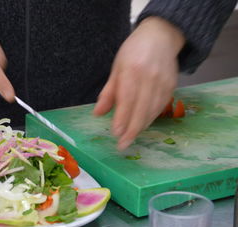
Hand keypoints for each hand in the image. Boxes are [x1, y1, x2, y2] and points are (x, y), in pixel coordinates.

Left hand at [93, 17, 184, 149]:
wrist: (161, 37)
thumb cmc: (133, 52)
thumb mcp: (116, 68)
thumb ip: (108, 92)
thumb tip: (97, 114)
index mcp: (132, 70)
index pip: (127, 99)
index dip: (122, 118)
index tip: (116, 134)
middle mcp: (150, 78)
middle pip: (141, 109)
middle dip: (132, 130)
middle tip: (122, 146)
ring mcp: (163, 82)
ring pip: (152, 111)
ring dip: (141, 127)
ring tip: (129, 139)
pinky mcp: (172, 87)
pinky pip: (160, 108)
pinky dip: (150, 119)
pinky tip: (141, 126)